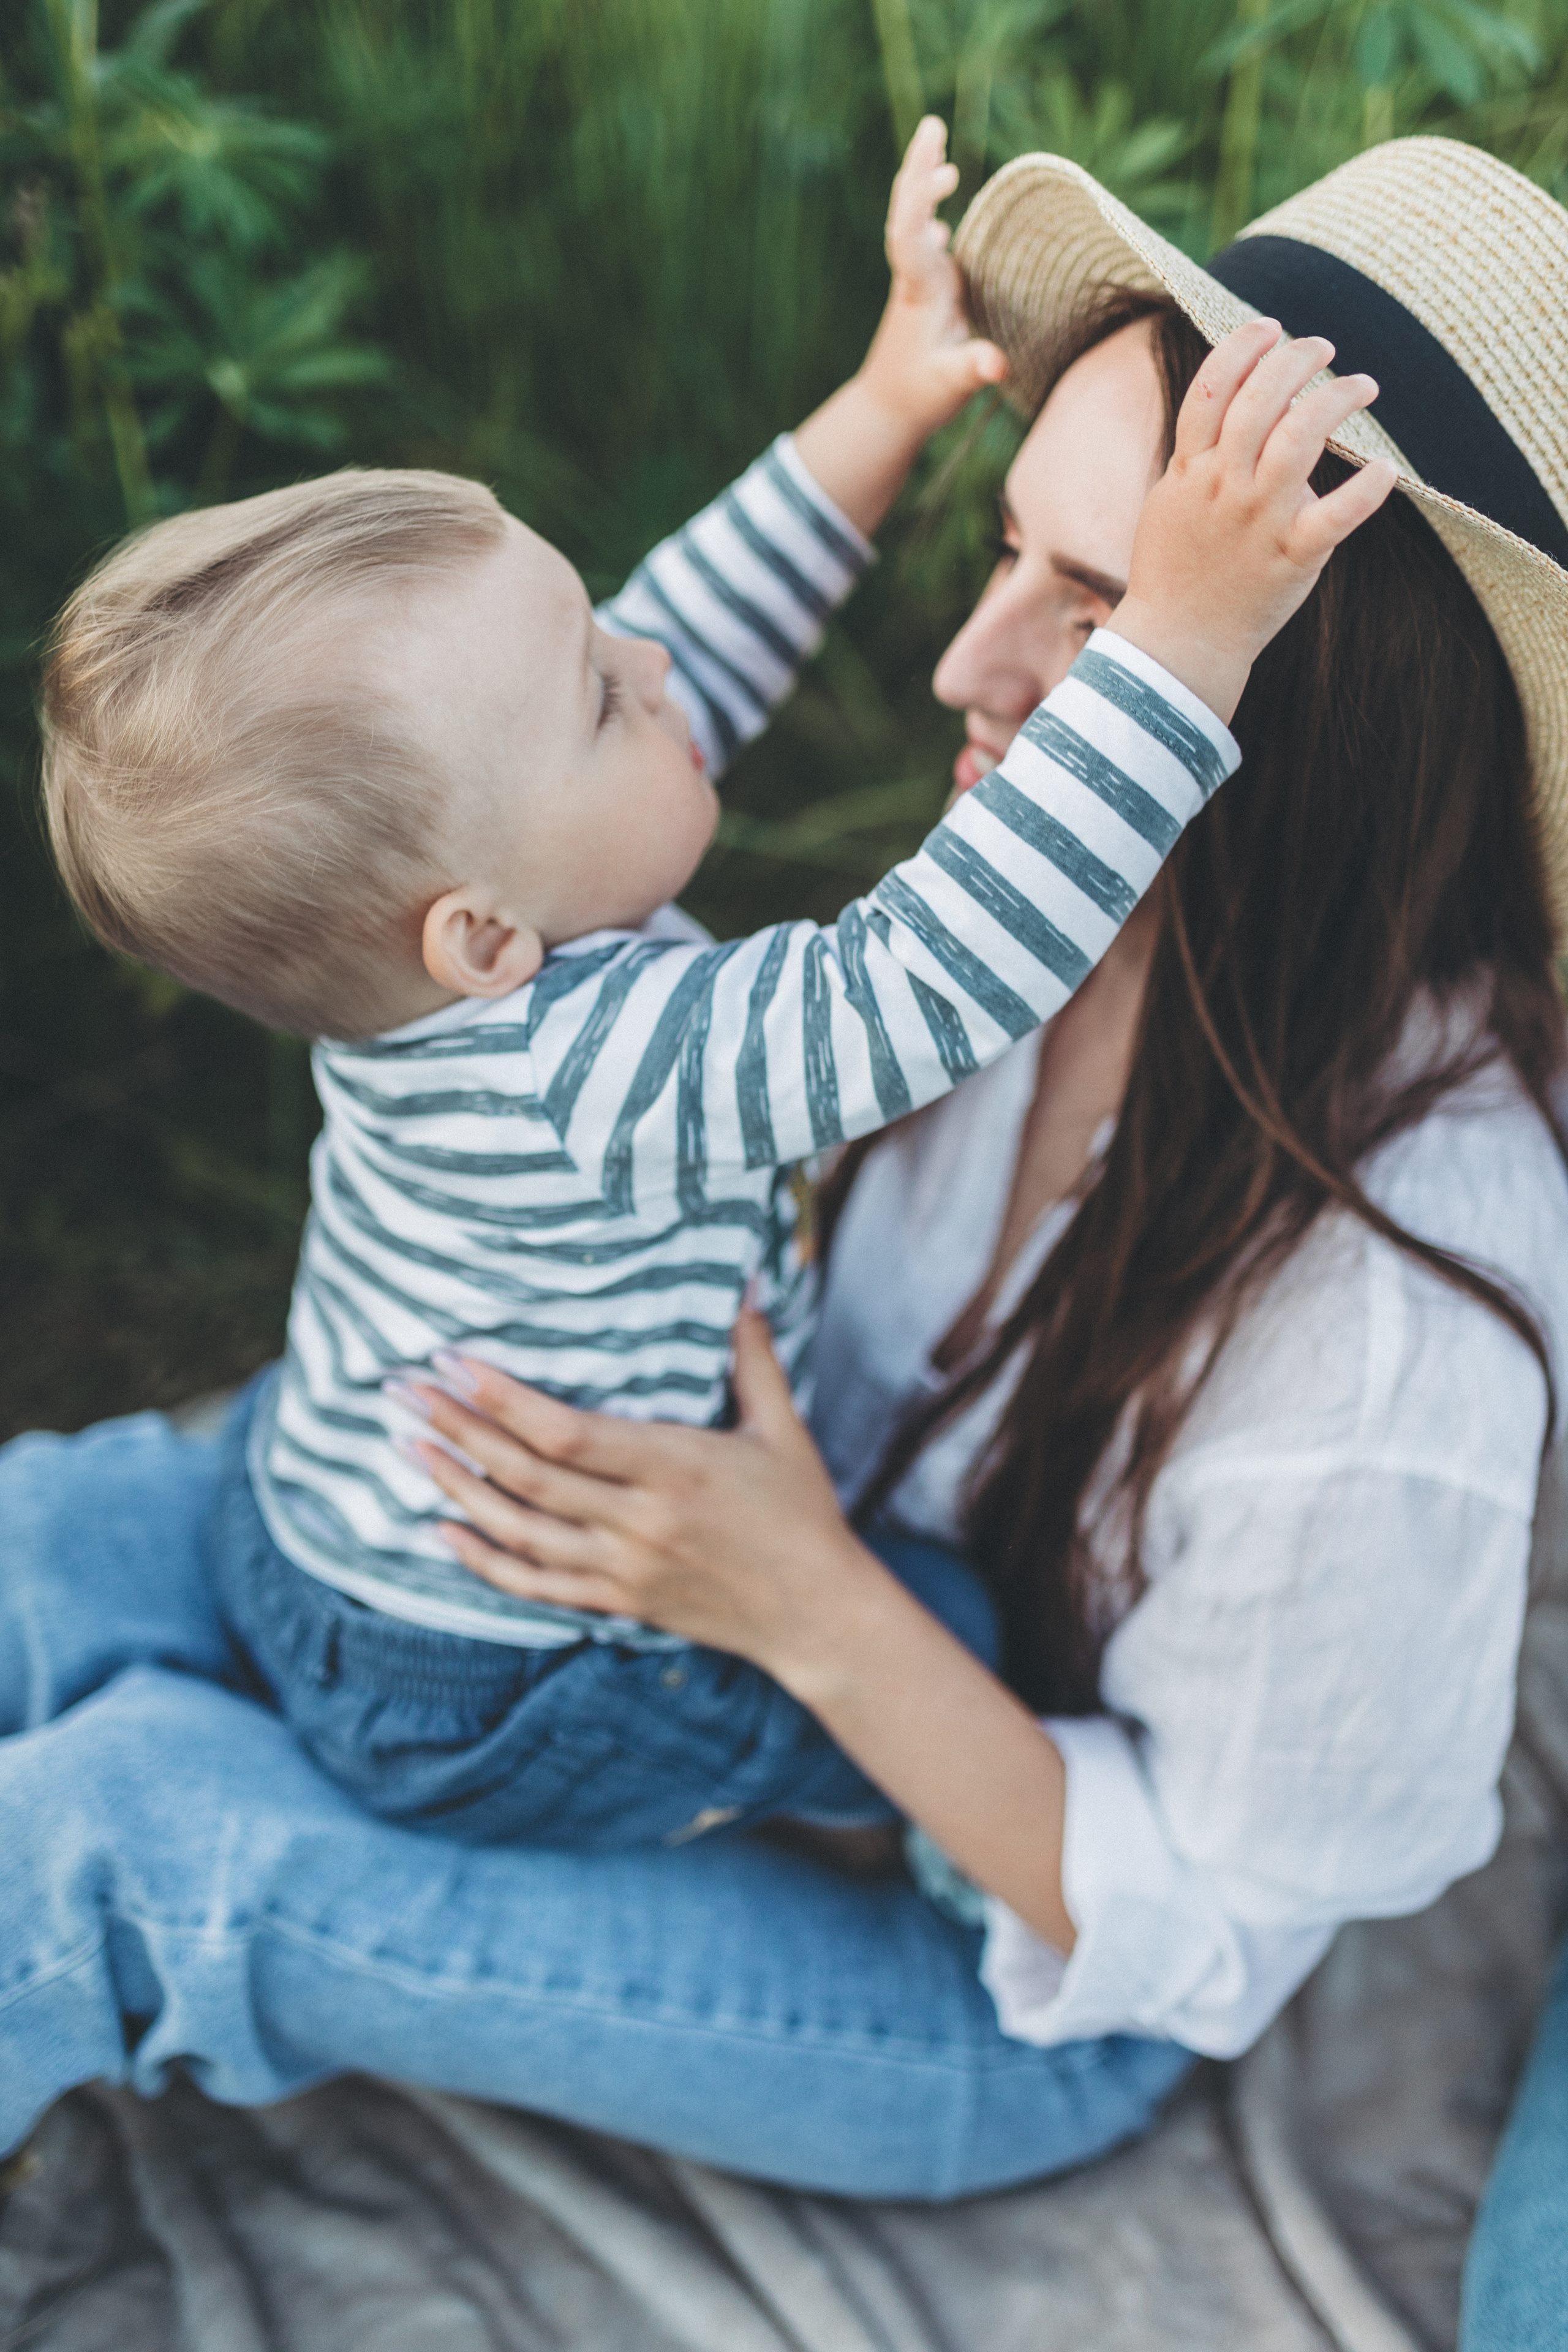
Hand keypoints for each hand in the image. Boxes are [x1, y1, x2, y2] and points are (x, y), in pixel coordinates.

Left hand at [397, 1309, 879, 1677]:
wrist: (817, 1614)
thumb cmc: (801, 1512)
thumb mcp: (782, 1428)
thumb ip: (752, 1354)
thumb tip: (741, 1279)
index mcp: (674, 1466)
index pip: (565, 1431)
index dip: (500, 1398)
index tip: (453, 1361)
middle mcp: (638, 1521)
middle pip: (524, 1474)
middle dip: (455, 1428)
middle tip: (400, 1390)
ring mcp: (622, 1568)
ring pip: (517, 1529)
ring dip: (453, 1487)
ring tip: (406, 1445)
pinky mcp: (617, 1603)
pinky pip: (533, 1585)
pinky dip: (481, 1560)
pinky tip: (440, 1530)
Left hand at [791, 118, 1005, 535]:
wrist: (886, 412)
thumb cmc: (920, 398)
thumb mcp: (951, 386)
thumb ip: (973, 370)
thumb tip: (996, 364)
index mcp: (919, 292)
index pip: (910, 234)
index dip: (920, 198)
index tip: (938, 169)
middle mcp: (914, 279)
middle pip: (908, 213)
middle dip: (920, 170)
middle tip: (933, 128)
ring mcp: (917, 283)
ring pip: (914, 223)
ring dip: (925, 187)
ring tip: (940, 159)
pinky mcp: (923, 293)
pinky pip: (923, 241)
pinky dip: (931, 216)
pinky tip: (944, 205)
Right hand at [1110, 319, 1398, 721]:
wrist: (1179, 643)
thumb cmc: (1177, 570)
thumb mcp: (1169, 501)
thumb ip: (1198, 453)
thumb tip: (1238, 404)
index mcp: (1191, 470)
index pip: (1212, 387)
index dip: (1242, 346)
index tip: (1270, 328)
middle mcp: (1224, 486)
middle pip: (1260, 399)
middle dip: (1297, 359)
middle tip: (1323, 347)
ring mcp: (1258, 520)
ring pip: (1300, 438)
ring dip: (1337, 399)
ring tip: (1362, 385)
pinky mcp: (1292, 556)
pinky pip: (1337, 515)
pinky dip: (1367, 489)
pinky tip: (1386, 470)